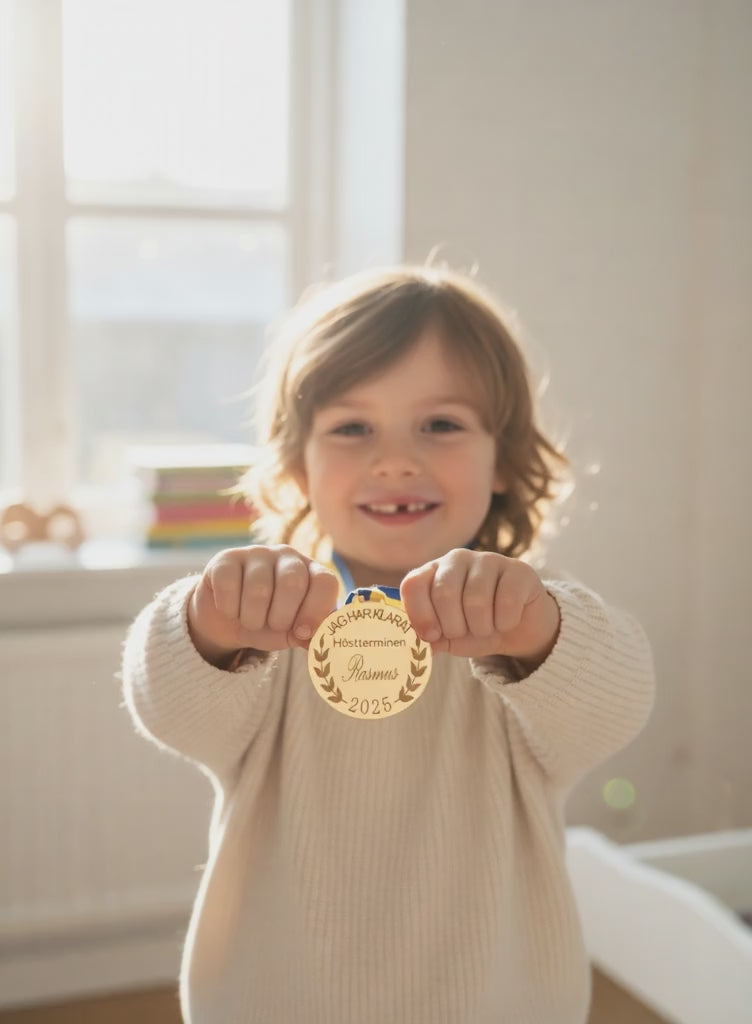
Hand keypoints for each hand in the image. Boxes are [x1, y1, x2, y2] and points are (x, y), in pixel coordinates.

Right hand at [188, 545, 338, 666]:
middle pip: (293, 582)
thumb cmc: (268, 624)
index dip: (316, 610)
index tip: (302, 633)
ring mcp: (256, 553)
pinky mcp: (226, 558)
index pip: (325, 582)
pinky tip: (230, 609)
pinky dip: (229, 609)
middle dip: (281, 616)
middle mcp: (286, 556)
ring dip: (253, 618)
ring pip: (258, 588)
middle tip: (273, 626)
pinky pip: (229, 585)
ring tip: (251, 621)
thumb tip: (326, 645)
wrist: (228, 621)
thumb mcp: (293, 633)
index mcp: (311, 571)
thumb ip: (311, 635)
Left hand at [400, 549, 559, 666]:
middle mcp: (458, 559)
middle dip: (454, 626)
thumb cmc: (474, 628)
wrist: (517, 628)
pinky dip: (505, 623)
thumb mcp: (448, 637)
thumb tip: (420, 644)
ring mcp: (489, 560)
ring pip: (476, 600)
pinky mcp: (519, 570)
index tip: (432, 636)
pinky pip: (507, 602)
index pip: (413, 584)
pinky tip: (506, 621)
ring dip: (481, 628)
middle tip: (463, 633)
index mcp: (433, 571)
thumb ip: (431, 637)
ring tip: (486, 629)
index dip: (419, 614)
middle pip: (444, 593)